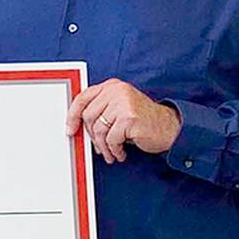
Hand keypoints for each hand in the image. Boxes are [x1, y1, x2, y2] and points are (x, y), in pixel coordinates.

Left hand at [66, 78, 180, 163]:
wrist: (169, 128)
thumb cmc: (142, 121)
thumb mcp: (118, 110)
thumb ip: (100, 111)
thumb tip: (76, 127)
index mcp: (112, 86)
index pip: (83, 98)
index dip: (72, 115)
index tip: (70, 129)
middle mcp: (117, 91)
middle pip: (88, 116)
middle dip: (92, 136)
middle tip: (100, 147)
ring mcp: (124, 102)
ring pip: (98, 129)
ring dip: (103, 146)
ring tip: (111, 152)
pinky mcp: (129, 117)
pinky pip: (111, 139)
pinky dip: (115, 150)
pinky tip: (121, 152)